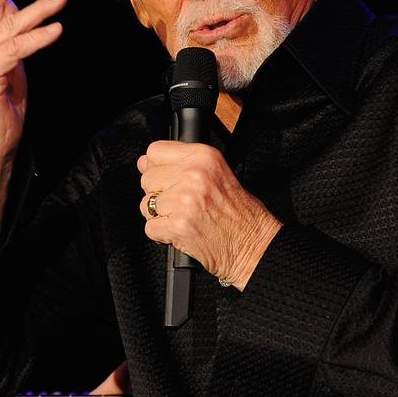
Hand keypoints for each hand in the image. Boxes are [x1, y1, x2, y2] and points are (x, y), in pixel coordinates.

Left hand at [137, 141, 281, 288]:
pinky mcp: (178, 226)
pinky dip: (162, 234)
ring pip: (146, 205)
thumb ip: (181, 164)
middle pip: (147, 179)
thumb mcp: (217, 173)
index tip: (165, 177)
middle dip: (159, 194)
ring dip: (160, 215)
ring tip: (183, 218)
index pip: (155, 151)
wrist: (254, 244)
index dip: (156, 167)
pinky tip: (181, 231)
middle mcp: (193, 175)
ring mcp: (184, 201)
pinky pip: (150, 227)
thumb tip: (144, 162)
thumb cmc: (240, 213)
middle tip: (181, 203)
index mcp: (204, 157)